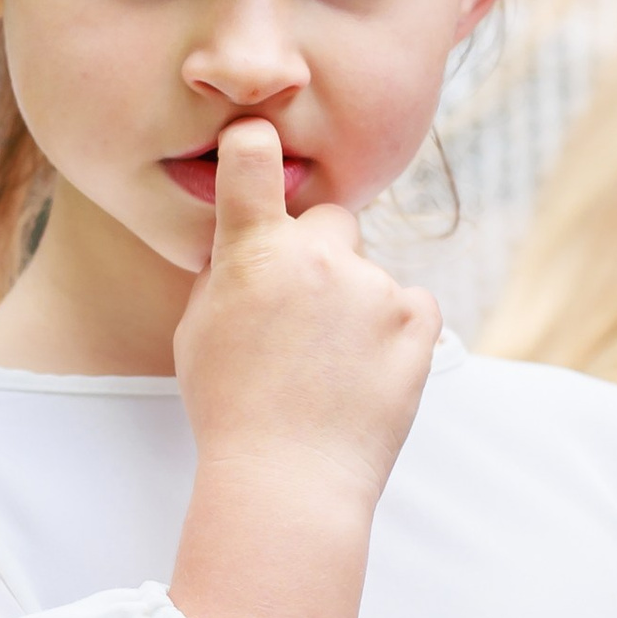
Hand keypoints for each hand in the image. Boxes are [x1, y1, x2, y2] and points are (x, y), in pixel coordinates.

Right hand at [174, 119, 437, 511]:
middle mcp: (317, 258)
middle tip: (304, 315)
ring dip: (358, 305)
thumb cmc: (231, 411)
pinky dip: (397, 331)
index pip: (252, 160)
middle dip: (320, 254)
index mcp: (253, 254)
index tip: (257, 136)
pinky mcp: (416, 321)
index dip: (256, 143)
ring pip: (370, 274)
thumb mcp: (200, 332)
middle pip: (331, 221)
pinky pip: (412, 305)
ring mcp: (372, 287)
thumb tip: (243, 241)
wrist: (287, 481)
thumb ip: (226, 274)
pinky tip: (366, 373)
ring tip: (332, 369)